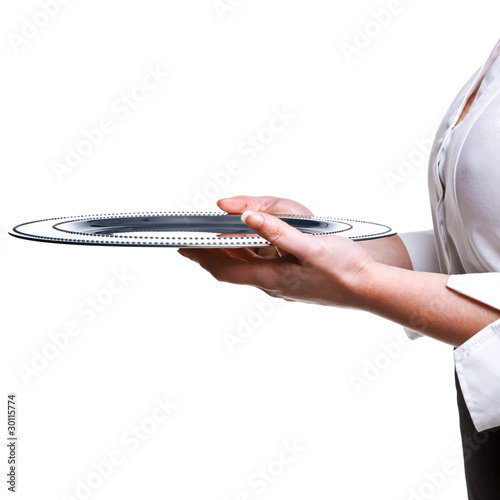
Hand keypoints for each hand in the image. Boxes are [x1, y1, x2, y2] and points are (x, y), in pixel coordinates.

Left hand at [177, 195, 374, 308]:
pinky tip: (250, 248)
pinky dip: (247, 257)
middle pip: (232, 270)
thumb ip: (278, 233)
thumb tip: (247, 218)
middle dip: (209, 256)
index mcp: (272, 278)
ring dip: (228, 256)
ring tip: (214, 242)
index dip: (202, 258)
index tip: (183, 248)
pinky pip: (261, 270)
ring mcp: (283, 286)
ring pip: (246, 270)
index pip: (225, 269)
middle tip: (192, 243)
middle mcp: (273, 286)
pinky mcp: (294, 283)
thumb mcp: (312, 248)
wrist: (371, 290)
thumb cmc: (345, 270)